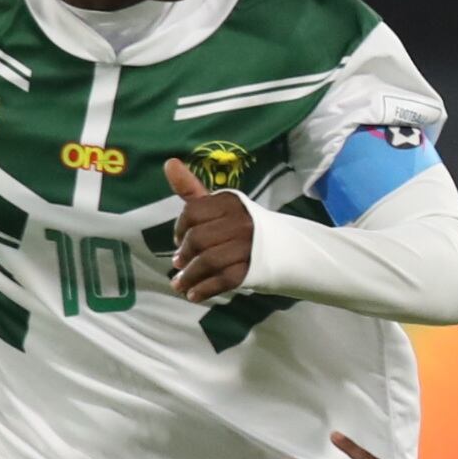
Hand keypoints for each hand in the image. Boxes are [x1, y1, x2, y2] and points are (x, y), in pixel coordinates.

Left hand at [166, 157, 255, 301]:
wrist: (288, 249)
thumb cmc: (244, 226)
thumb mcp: (221, 207)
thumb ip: (192, 189)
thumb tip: (169, 163)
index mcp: (231, 202)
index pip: (193, 213)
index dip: (180, 229)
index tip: (178, 240)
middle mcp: (242, 221)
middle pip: (198, 239)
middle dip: (184, 255)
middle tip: (178, 265)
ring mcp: (249, 246)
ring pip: (208, 261)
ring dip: (189, 277)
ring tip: (179, 285)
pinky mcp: (255, 269)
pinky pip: (224, 280)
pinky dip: (205, 289)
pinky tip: (194, 295)